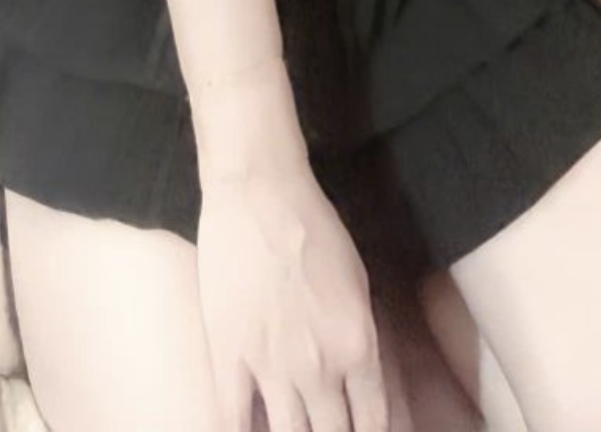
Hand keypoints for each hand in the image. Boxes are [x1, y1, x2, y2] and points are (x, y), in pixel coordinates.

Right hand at [197, 161, 389, 431]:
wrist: (260, 193)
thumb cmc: (315, 228)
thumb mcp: (358, 284)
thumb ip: (359, 339)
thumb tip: (356, 380)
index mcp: (358, 346)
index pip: (372, 422)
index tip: (357, 431)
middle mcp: (319, 368)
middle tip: (325, 427)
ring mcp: (270, 367)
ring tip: (292, 427)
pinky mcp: (227, 357)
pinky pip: (233, 421)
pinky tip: (250, 430)